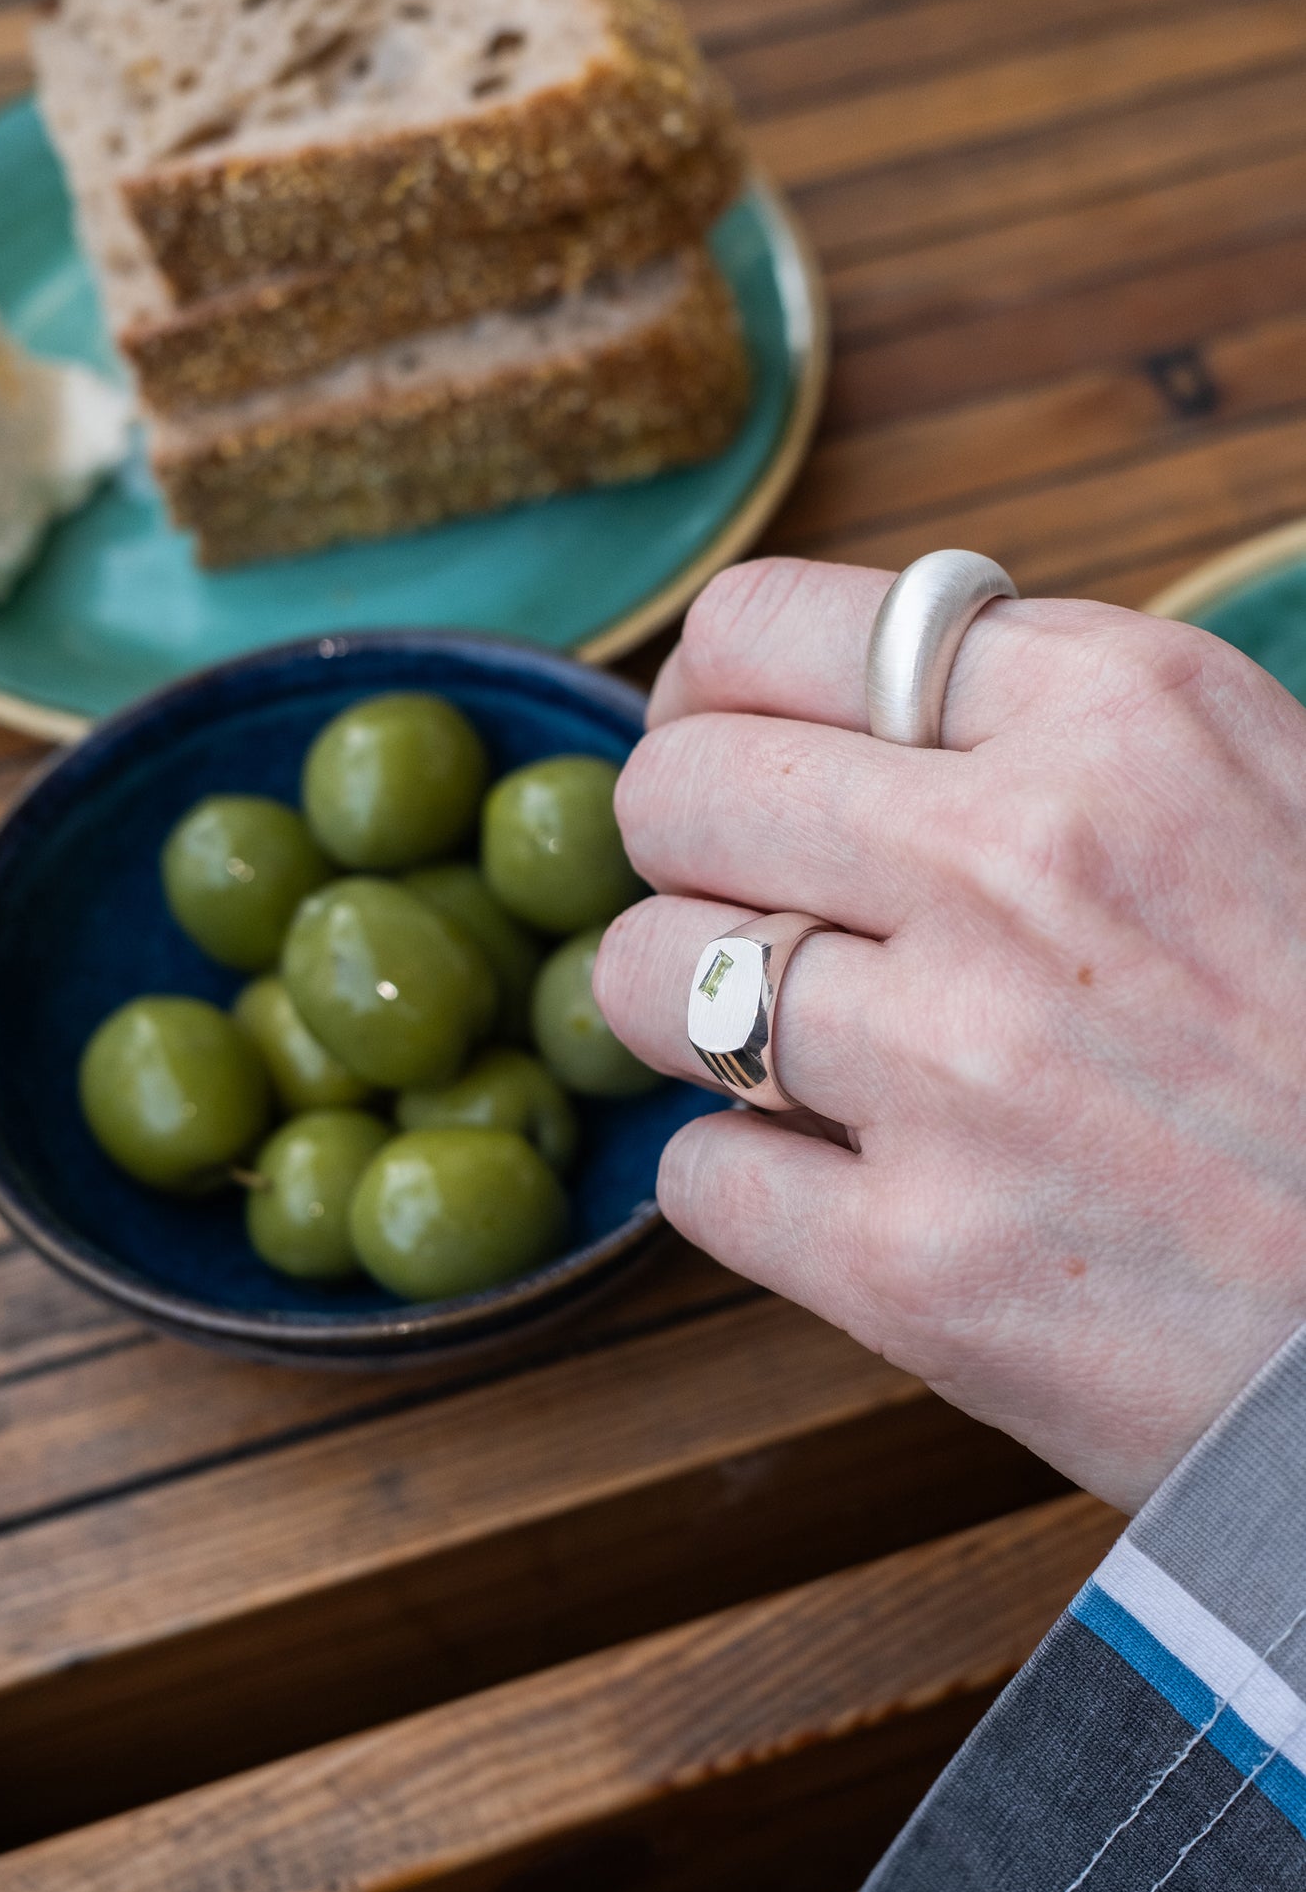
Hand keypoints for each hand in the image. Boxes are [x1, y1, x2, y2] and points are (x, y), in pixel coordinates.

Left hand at [594, 558, 1305, 1510]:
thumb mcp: (1269, 795)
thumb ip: (1060, 723)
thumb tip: (842, 701)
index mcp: (1122, 714)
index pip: (768, 627)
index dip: (707, 693)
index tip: (722, 748)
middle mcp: (1021, 864)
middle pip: (676, 794)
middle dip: (683, 849)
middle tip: (745, 902)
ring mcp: (959, 1068)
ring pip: (649, 977)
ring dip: (694, 1012)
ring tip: (792, 1047)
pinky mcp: (917, 1264)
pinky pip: (699, 1176)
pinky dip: (748, 1182)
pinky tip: (845, 1182)